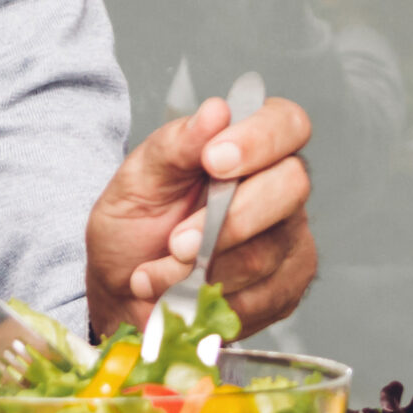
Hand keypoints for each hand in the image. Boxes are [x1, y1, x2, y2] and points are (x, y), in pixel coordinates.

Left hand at [84, 94, 317, 339]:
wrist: (122, 291)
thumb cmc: (134, 226)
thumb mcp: (139, 179)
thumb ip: (176, 145)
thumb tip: (216, 111)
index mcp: (250, 145)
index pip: (287, 123)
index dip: (259, 139)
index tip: (213, 160)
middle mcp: (280, 188)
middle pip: (290, 187)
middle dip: (227, 219)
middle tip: (176, 241)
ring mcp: (288, 240)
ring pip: (266, 253)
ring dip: (201, 269)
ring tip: (159, 272)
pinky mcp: (285, 289)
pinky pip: (259, 298)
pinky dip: (209, 300)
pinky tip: (182, 294)